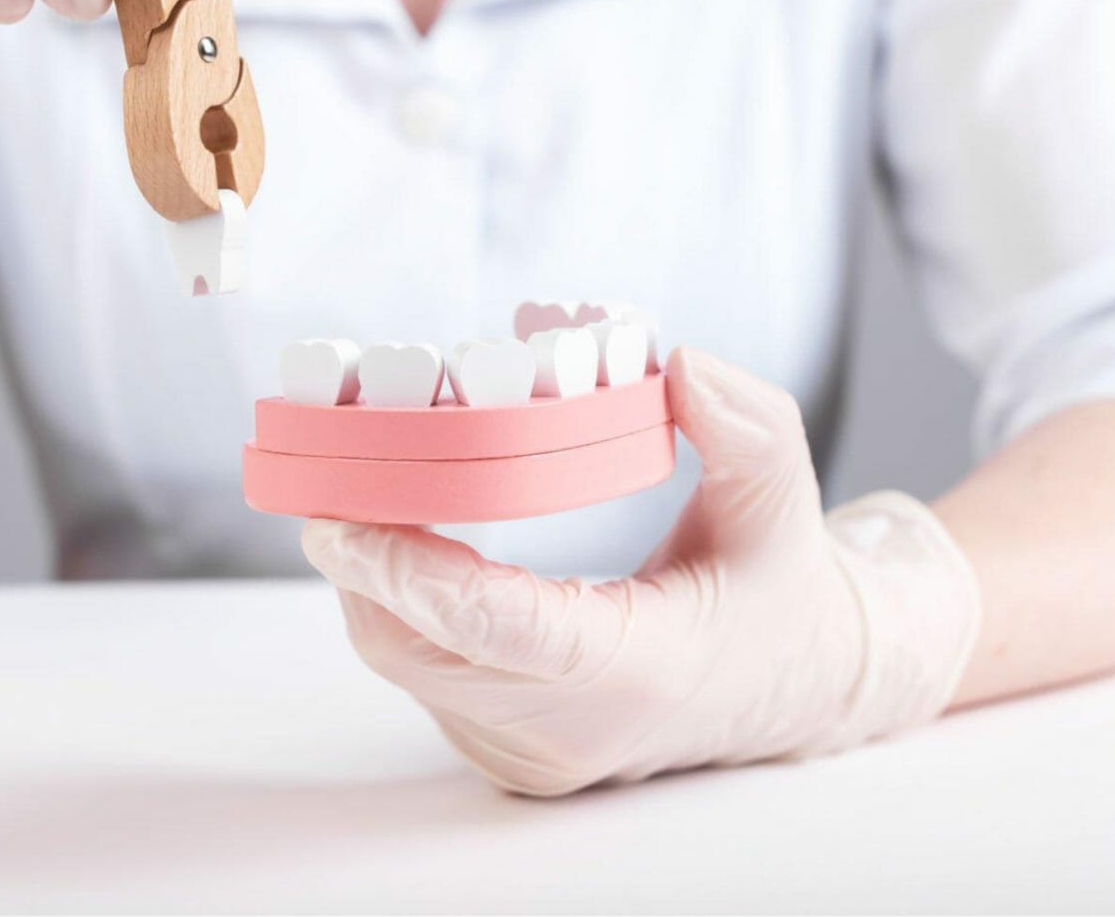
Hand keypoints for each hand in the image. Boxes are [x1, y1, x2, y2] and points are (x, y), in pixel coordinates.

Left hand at [302, 347, 980, 795]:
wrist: (791, 685)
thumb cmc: (776, 586)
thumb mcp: (782, 498)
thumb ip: (747, 426)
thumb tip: (681, 364)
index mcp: (638, 674)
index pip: (494, 627)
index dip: (405, 568)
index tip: (335, 515)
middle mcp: (570, 731)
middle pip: (416, 646)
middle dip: (358, 554)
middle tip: (323, 460)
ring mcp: (529, 751)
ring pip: (404, 658)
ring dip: (368, 572)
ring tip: (350, 479)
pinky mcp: (501, 748)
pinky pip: (418, 669)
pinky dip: (395, 598)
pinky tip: (393, 530)